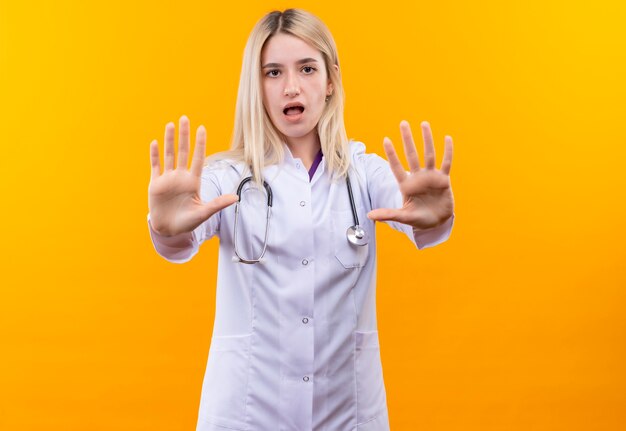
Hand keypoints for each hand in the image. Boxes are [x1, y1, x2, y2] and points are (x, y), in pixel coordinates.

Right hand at [148, 115, 237, 236]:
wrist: (169, 230)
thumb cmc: (187, 222)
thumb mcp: (204, 213)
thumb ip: (218, 204)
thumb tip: (236, 197)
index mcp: (193, 182)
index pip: (198, 158)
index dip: (200, 143)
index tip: (202, 128)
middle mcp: (181, 177)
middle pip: (183, 151)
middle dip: (184, 135)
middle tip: (185, 118)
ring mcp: (168, 179)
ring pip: (169, 155)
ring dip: (169, 140)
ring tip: (170, 125)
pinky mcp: (155, 184)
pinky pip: (155, 166)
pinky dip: (154, 155)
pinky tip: (155, 142)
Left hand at [367, 120, 453, 230]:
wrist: (437, 223)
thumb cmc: (419, 220)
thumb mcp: (404, 217)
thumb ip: (388, 214)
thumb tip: (369, 215)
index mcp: (406, 185)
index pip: (396, 166)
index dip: (391, 154)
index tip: (385, 139)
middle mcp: (418, 177)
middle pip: (411, 155)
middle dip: (407, 139)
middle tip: (403, 123)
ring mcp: (431, 177)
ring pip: (429, 154)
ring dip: (427, 139)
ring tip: (423, 123)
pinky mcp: (444, 179)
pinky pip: (446, 162)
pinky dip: (447, 151)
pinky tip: (447, 138)